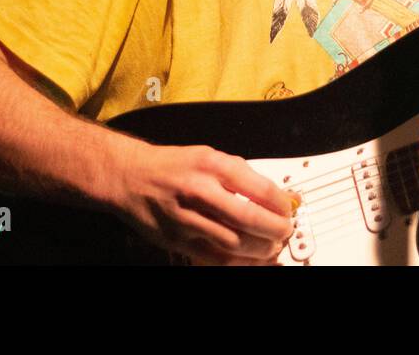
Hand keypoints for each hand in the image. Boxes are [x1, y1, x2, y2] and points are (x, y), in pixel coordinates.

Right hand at [110, 142, 296, 264]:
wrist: (130, 177)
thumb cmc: (172, 166)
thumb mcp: (209, 156)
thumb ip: (242, 174)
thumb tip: (275, 195)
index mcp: (212, 165)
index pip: (259, 189)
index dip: (281, 205)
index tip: (288, 210)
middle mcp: (199, 191)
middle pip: (249, 219)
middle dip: (276, 230)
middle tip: (285, 231)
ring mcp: (187, 218)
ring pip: (234, 243)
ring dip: (260, 250)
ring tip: (271, 246)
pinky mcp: (177, 240)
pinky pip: (214, 258)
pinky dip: (237, 262)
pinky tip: (249, 259)